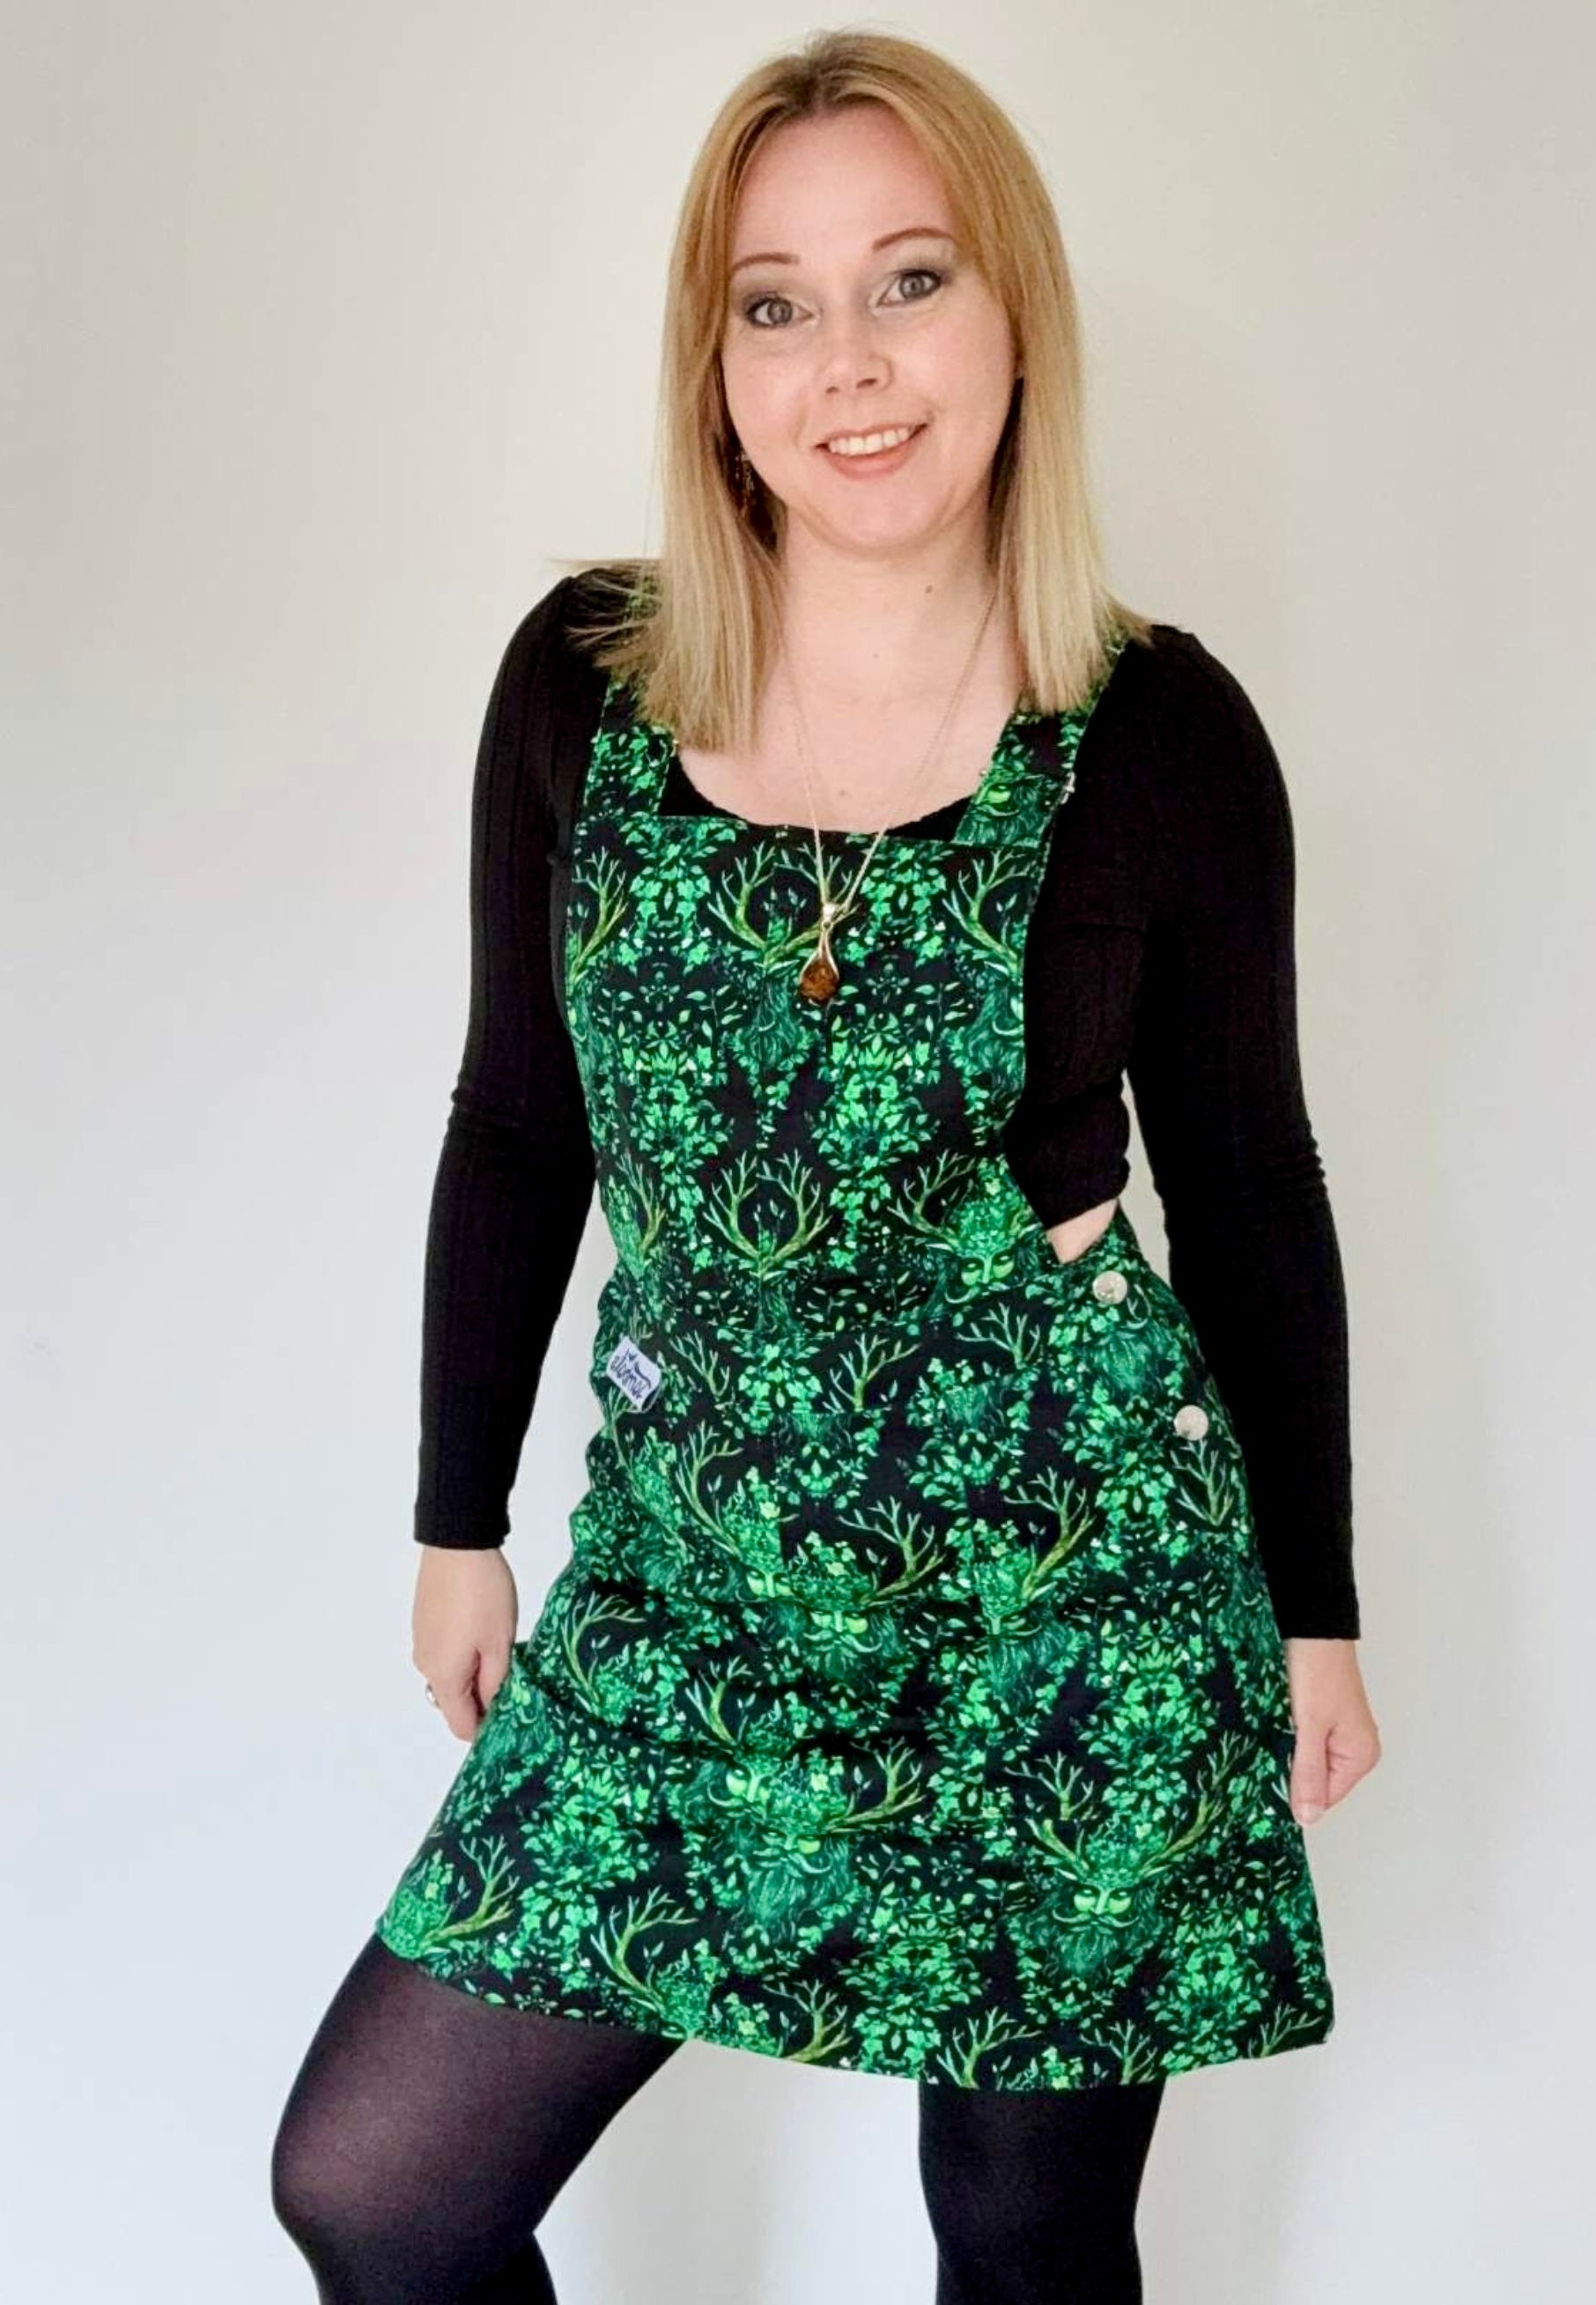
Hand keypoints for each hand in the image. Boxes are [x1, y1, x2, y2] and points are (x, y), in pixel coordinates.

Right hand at [412, 1546, 518, 1741]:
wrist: (457, 1543)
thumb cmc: (483, 1595)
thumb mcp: (499, 1642)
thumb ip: (495, 1682)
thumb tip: (490, 1708)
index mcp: (442, 1676)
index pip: (460, 1725)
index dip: (486, 1727)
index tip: (512, 1715)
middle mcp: (424, 1664)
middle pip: (453, 1701)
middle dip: (482, 1698)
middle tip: (513, 1678)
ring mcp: (421, 1641)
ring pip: (450, 1674)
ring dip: (474, 1673)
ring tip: (501, 1649)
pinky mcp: (423, 1621)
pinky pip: (444, 1652)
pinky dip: (463, 1653)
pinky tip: (483, 1631)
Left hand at [1282, 1637, 1380, 1824]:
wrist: (1312, 1627)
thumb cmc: (1317, 1670)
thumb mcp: (1310, 1727)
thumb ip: (1308, 1773)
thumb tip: (1308, 1818)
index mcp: (1361, 1756)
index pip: (1324, 1798)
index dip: (1295, 1793)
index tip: (1267, 1781)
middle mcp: (1355, 1748)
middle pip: (1316, 1780)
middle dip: (1290, 1773)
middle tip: (1264, 1758)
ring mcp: (1339, 1733)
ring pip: (1307, 1760)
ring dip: (1287, 1754)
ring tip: (1269, 1739)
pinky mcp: (1323, 1718)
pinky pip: (1303, 1742)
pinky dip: (1287, 1738)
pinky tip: (1272, 1728)